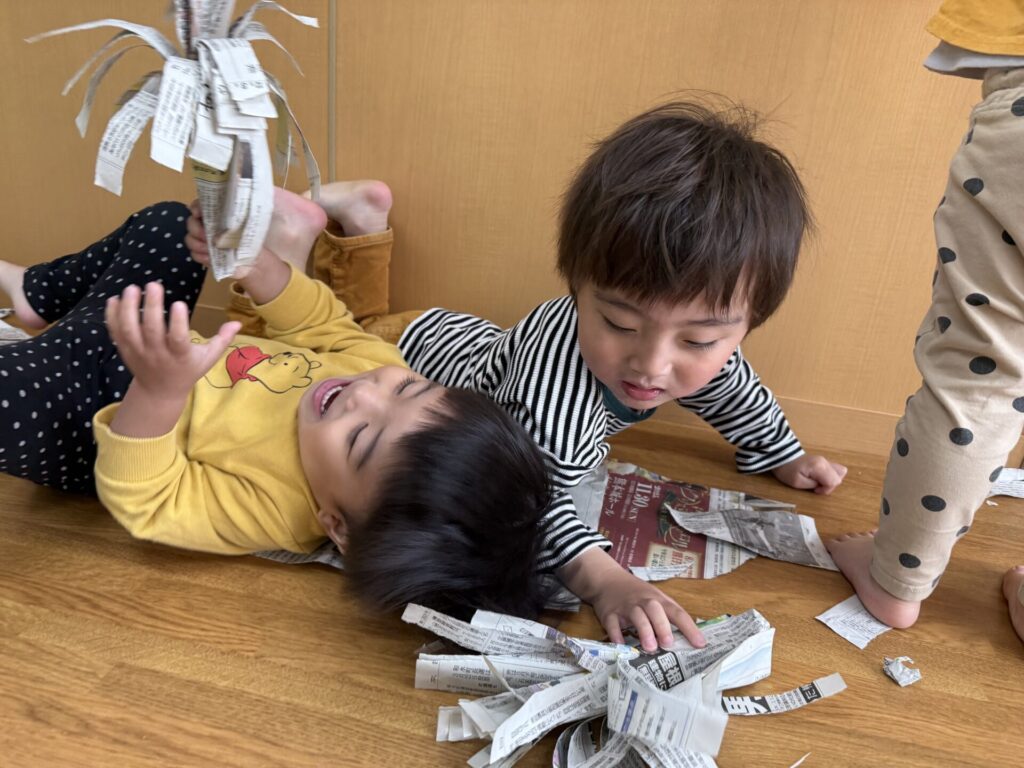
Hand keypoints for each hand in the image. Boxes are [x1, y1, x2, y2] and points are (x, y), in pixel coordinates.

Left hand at [105, 282, 239, 400]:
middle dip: (151, 307)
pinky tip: (115, 298)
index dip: (178, 322)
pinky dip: (112, 315)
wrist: (159, 392)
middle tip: (154, 284)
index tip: (180, 304)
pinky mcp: (124, 350)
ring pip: (129, 329)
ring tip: (133, 288)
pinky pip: (115, 332)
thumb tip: (238, 322)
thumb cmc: (187, 370)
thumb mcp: (208, 359)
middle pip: (151, 330)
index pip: (178, 339)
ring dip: (128, 308)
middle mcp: (158, 354)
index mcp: (180, 356)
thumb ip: (222, 340)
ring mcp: (138, 352)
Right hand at [187, 199, 289, 302]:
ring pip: (190, 239)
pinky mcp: (203, 255)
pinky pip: (194, 254)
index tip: (198, 213)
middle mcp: (207, 225)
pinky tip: (210, 258)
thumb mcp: (247, 228)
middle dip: (196, 229)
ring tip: (210, 250)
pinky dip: (201, 256)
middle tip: (207, 237)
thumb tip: (219, 230)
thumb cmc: (250, 241)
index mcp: (218, 215)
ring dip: (198, 244)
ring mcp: (203, 241)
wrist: (253, 262)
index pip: (200, 205)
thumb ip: (234, 223)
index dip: (196, 207)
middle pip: (191, 222)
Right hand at [558, 548, 704, 651]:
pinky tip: (621, 644)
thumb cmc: (637, 593)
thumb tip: (688, 639)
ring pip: (636, 615)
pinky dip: (616, 634)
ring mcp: (625, 606)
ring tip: (650, 647)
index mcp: (658, 599)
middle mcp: (643, 601)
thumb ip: (668, 616)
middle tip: (669, 644)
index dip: (689, 628)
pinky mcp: (609, 613)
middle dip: (662, 626)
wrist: (607, 579)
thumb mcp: (655, 598)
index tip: (700, 644)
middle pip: (655, 610)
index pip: (677, 612)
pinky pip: (613, 623)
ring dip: (644, 630)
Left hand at [771, 454, 846, 494]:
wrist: (782, 457)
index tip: (815, 490)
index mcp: (819, 467)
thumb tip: (823, 486)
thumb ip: (813, 485)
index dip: (826, 489)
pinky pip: (835, 470)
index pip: (834, 481)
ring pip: (839, 473)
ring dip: (831, 481)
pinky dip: (830, 476)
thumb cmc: (788, 471)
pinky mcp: (824, 461)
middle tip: (816, 486)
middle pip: (839, 478)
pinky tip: (819, 478)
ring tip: (818, 482)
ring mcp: (826, 460)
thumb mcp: (797, 483)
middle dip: (829, 486)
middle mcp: (825, 462)